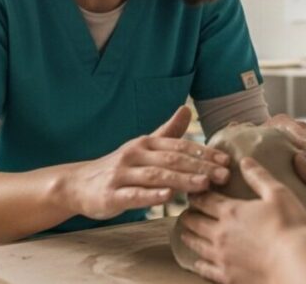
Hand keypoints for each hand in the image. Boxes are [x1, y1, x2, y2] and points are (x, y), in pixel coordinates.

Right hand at [62, 106, 230, 219]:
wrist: (79, 183)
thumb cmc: (119, 167)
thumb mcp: (143, 147)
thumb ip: (167, 131)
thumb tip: (186, 109)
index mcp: (145, 143)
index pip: (179, 146)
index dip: (204, 153)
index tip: (226, 160)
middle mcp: (134, 154)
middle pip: (171, 159)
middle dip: (200, 166)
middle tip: (223, 175)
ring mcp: (122, 174)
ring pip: (155, 175)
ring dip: (181, 179)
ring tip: (204, 184)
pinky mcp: (111, 195)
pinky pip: (133, 195)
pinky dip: (151, 195)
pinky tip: (168, 197)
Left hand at [179, 158, 305, 283]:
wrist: (296, 267)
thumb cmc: (292, 228)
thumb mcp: (279, 194)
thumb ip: (259, 177)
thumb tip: (244, 160)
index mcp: (231, 211)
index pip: (205, 199)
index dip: (197, 194)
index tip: (193, 191)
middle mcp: (220, 233)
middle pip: (195, 221)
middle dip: (189, 215)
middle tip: (187, 212)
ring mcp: (221, 257)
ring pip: (195, 244)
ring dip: (189, 236)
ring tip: (185, 232)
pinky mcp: (227, 277)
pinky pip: (205, 269)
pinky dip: (198, 264)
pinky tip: (196, 262)